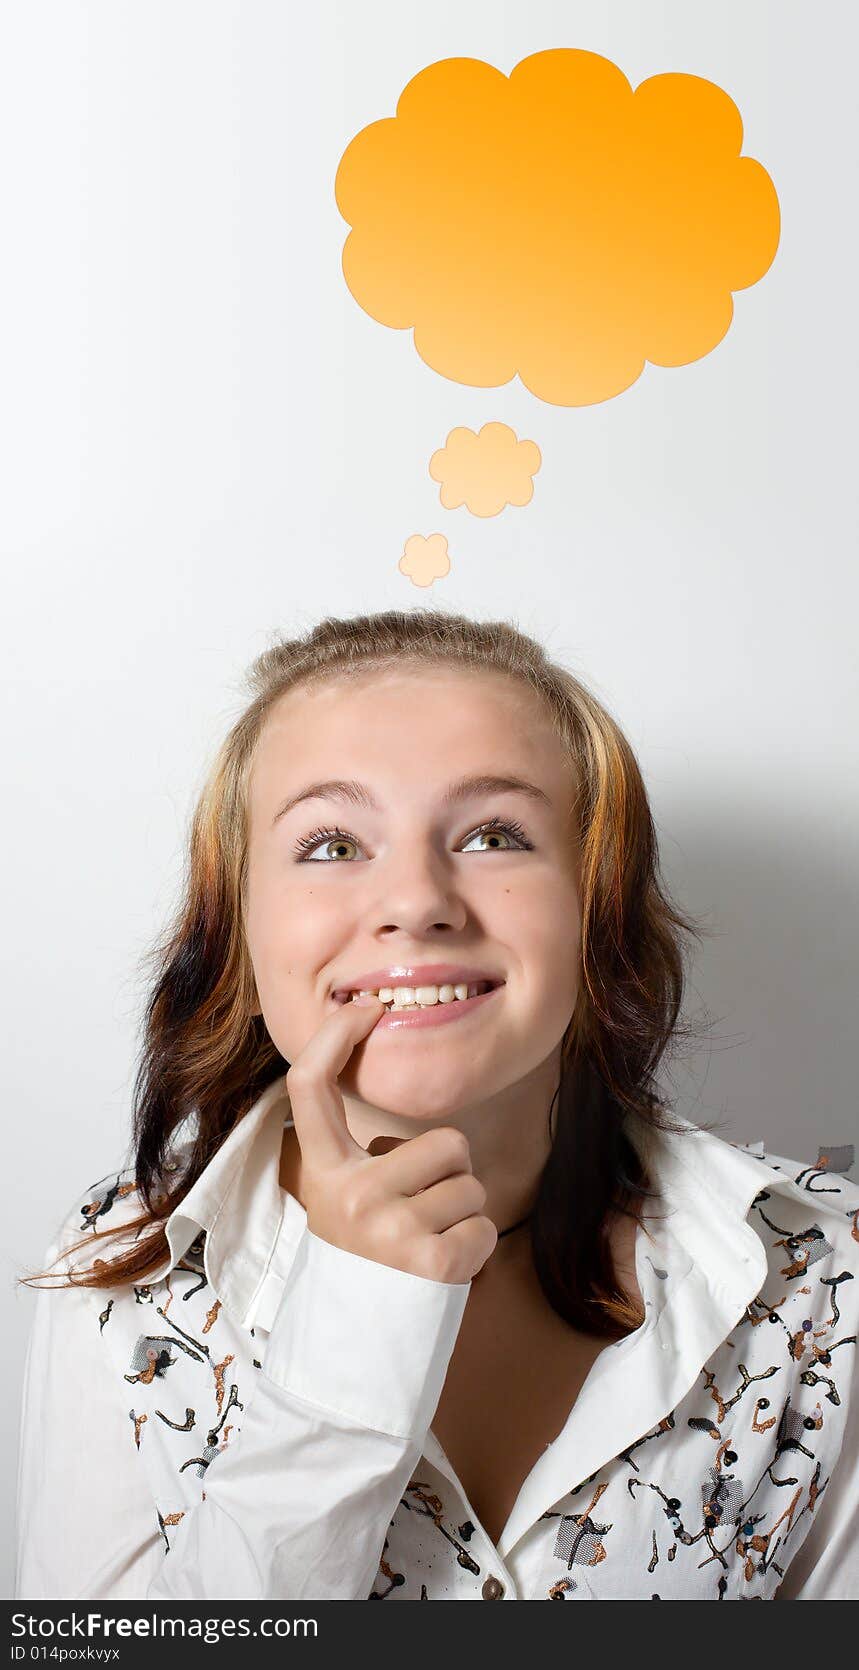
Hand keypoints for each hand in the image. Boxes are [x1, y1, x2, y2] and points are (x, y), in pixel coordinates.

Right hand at [284, 995, 497, 1283]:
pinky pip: (485, 1227)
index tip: (365, 1009)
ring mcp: (389, 1229)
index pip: (310, 1086)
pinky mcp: (430, 1263)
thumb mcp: (342, 1201)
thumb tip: (390, 1103)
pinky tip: (442, 1269)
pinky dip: (476, 1250)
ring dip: (462, 1215)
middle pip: (445, 1141)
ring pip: (472, 1186)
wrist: (354, 1352)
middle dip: (451, 1174)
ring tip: (426, 1244)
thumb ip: (363, 1156)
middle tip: (420, 1213)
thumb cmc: (364, 1262)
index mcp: (323, 1173)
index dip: (334, 1037)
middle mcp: (350, 1194)